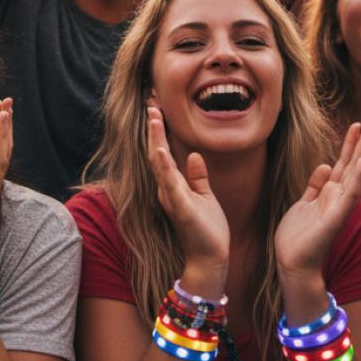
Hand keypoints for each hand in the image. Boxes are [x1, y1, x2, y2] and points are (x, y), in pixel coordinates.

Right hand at [147, 102, 228, 288]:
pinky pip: (170, 184)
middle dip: (154, 126)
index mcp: (173, 185)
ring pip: (159, 163)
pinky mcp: (181, 208)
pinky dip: (164, 167)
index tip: (157, 106)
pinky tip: (160, 150)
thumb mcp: (205, 197)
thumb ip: (198, 177)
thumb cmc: (208, 231)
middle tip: (151, 100)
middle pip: (156, 151)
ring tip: (154, 116)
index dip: (159, 129)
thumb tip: (195, 156)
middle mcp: (167, 189)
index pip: (163, 151)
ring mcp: (172, 197)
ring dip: (156, 138)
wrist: (210, 260)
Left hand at [275, 122, 360, 277]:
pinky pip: (349, 195)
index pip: (344, 164)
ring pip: (357, 176)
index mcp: (330, 193)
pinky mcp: (335, 218)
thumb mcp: (303, 203)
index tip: (358, 125)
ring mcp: (339, 207)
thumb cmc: (297, 236)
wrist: (293, 262)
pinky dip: (357, 179)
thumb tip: (326, 164)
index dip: (351, 145)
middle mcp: (338, 198)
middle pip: (354, 165)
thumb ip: (315, 185)